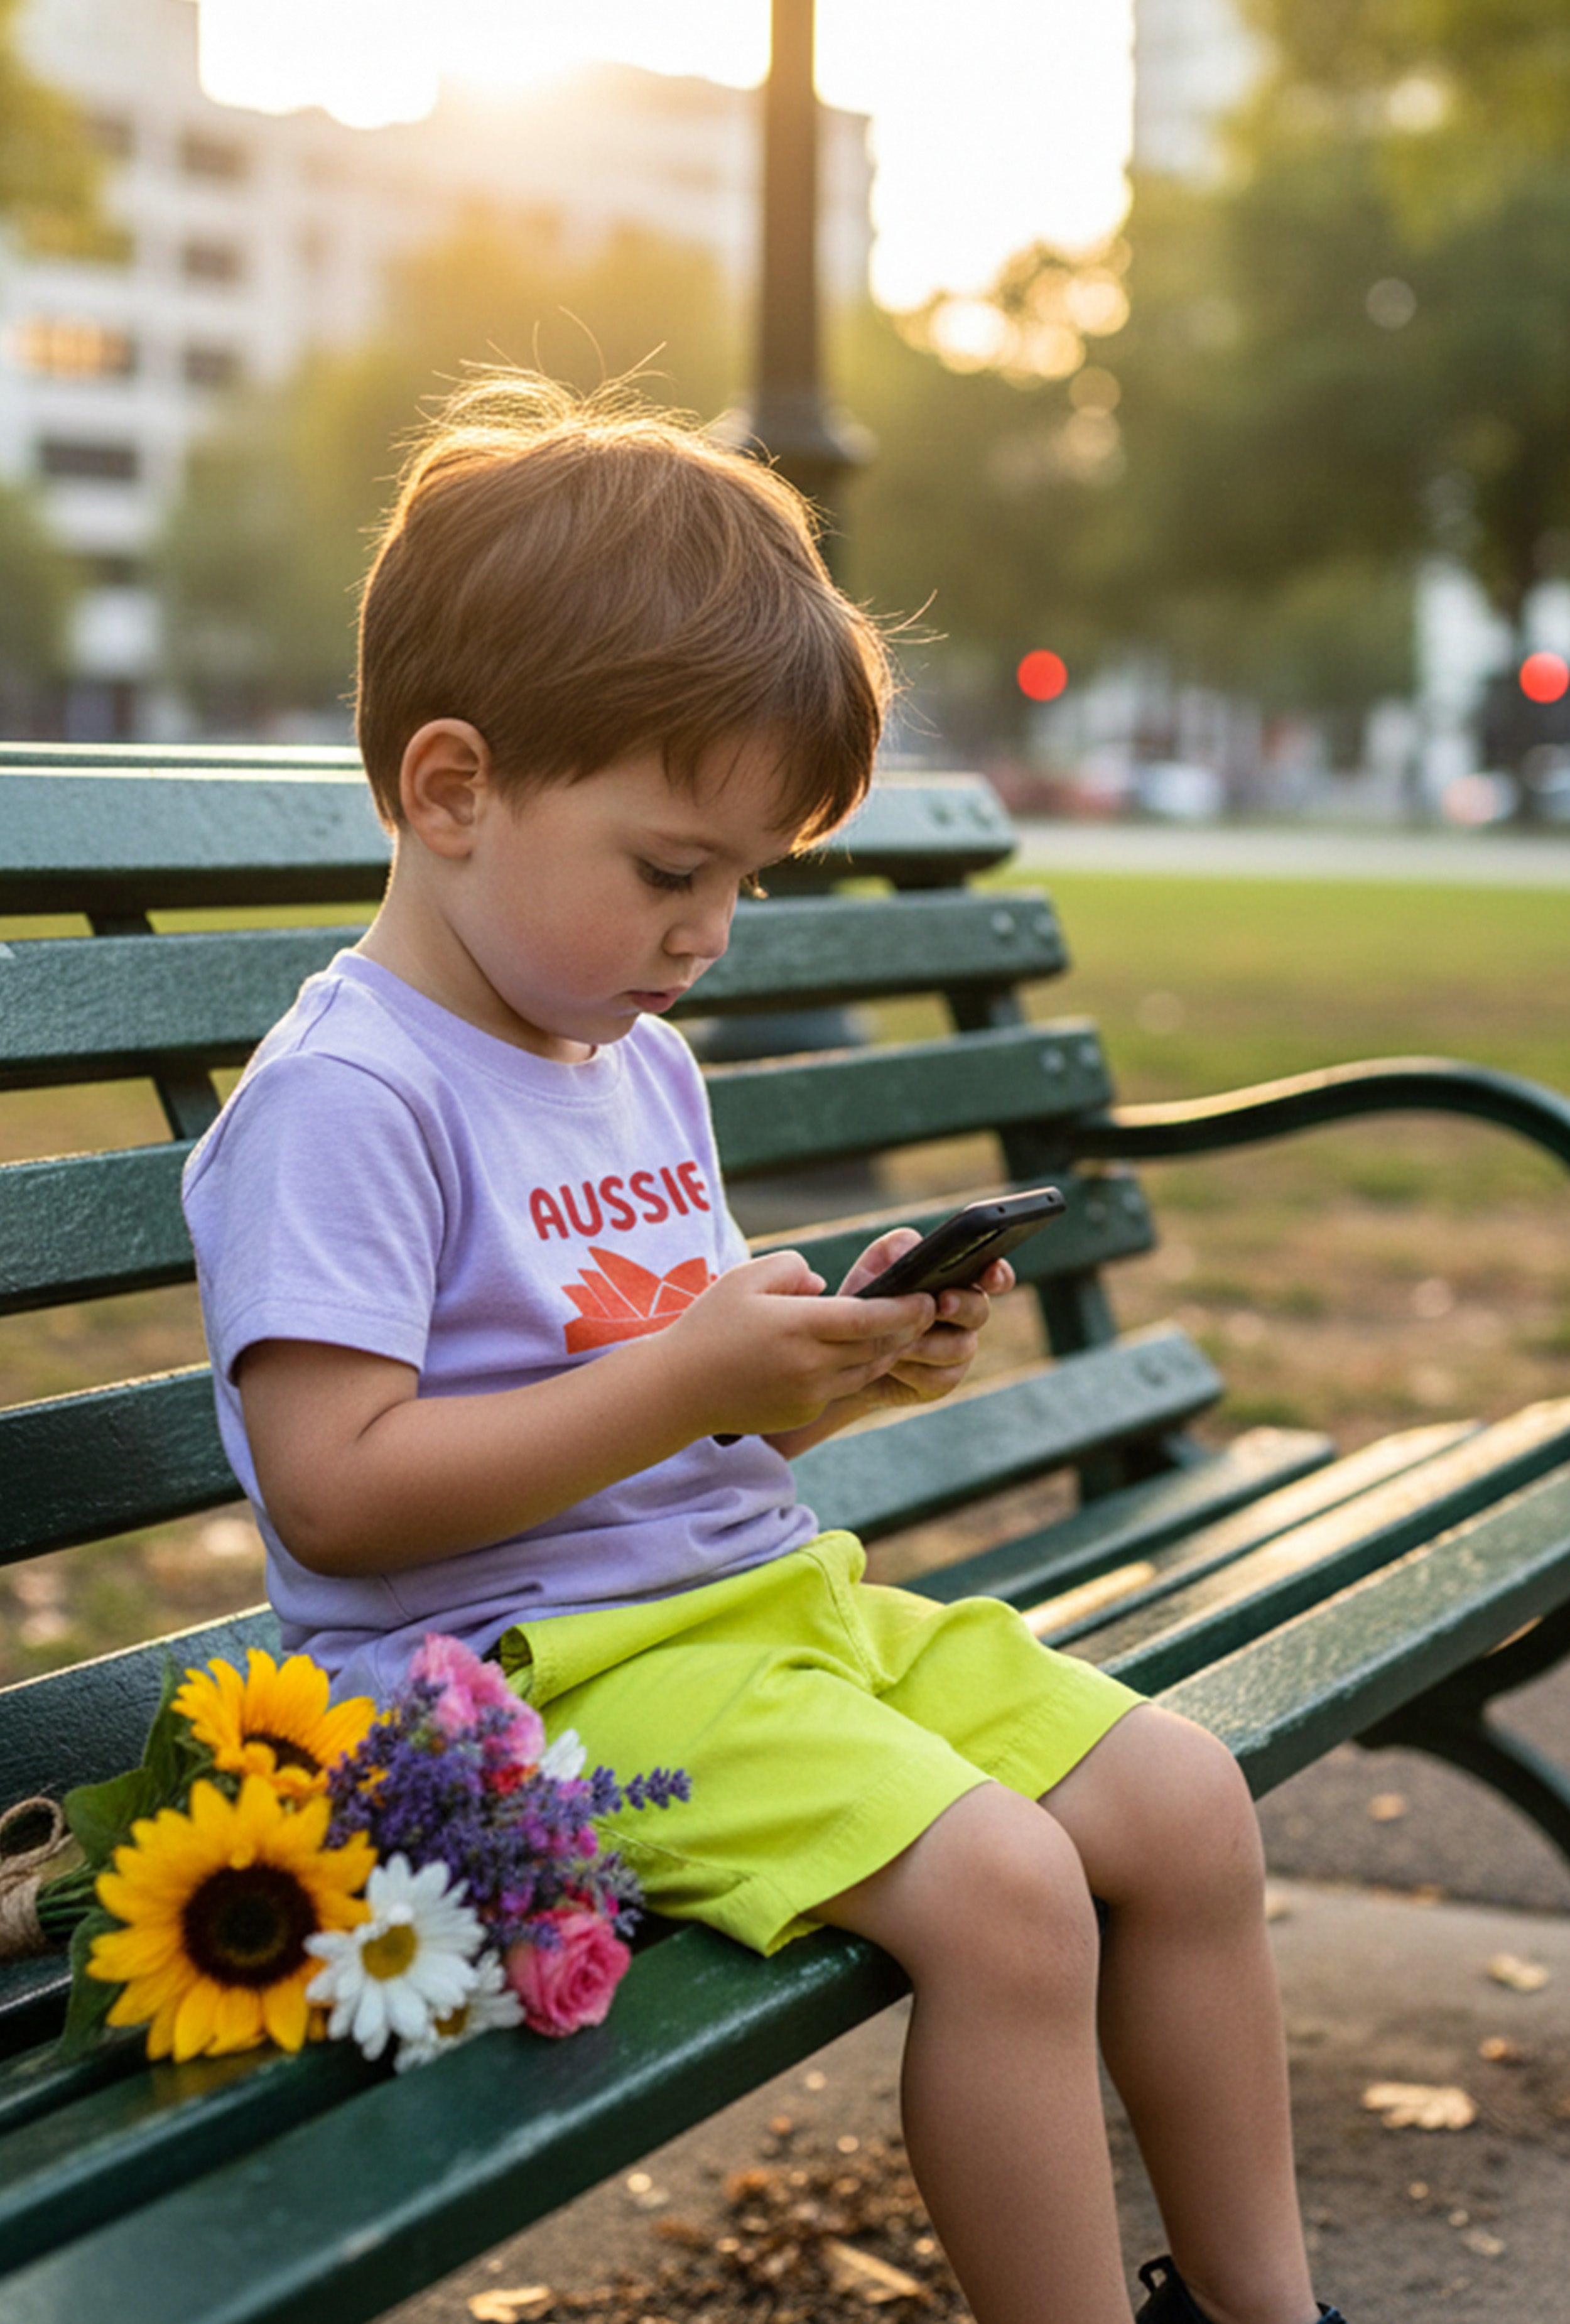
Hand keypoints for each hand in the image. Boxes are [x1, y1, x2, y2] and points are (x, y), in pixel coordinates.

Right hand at [664, 1248, 936, 1438]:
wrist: (678, 1388)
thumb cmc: (710, 1325)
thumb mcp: (745, 1278)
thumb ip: (792, 1268)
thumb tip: (824, 1285)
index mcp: (799, 1325)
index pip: (872, 1319)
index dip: (906, 1309)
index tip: (927, 1298)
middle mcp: (810, 1364)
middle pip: (878, 1347)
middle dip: (905, 1330)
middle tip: (923, 1311)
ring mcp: (808, 1393)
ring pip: (865, 1371)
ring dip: (883, 1352)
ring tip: (893, 1331)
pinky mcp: (802, 1413)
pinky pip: (838, 1389)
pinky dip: (848, 1372)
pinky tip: (844, 1356)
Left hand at [837, 1228, 1014, 1415]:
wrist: (843, 1354)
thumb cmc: (866, 1302)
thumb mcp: (872, 1268)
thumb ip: (894, 1249)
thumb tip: (910, 1249)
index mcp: (957, 1281)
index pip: (992, 1275)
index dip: (998, 1274)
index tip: (991, 1274)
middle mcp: (964, 1315)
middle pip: (979, 1310)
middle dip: (961, 1306)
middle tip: (941, 1303)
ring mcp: (956, 1349)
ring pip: (959, 1347)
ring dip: (927, 1342)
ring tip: (895, 1338)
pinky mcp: (941, 1380)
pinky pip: (939, 1377)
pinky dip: (912, 1369)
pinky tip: (891, 1364)